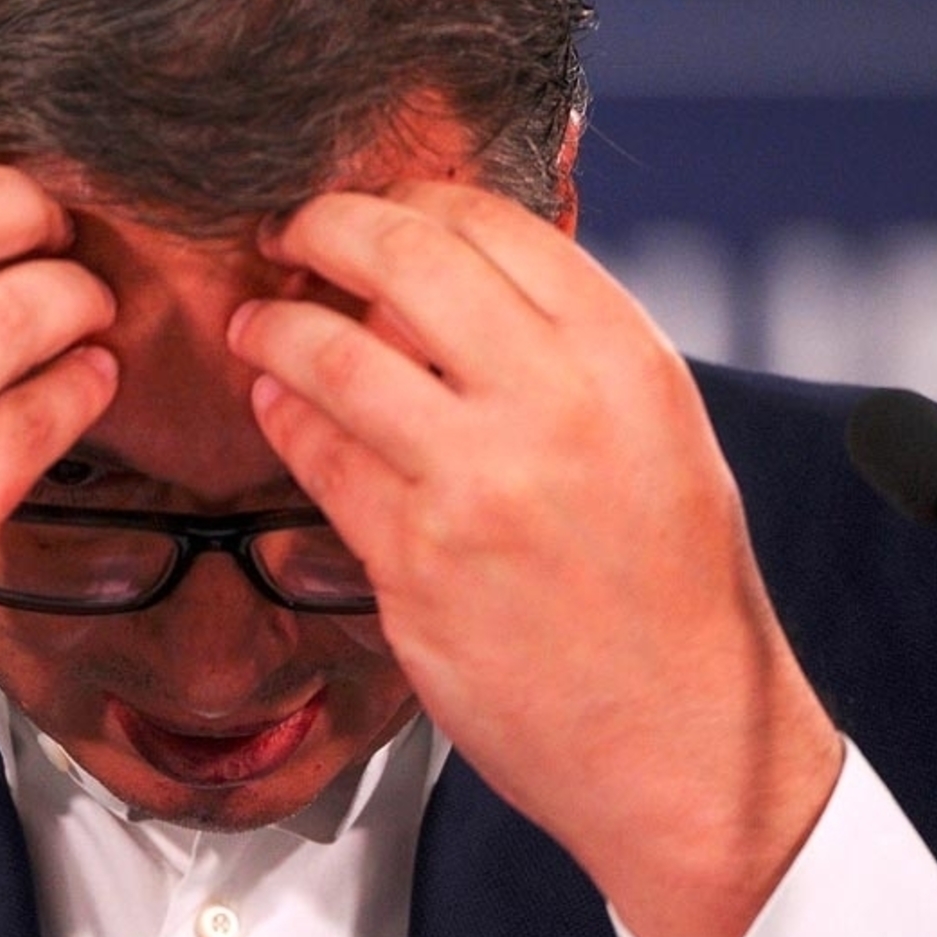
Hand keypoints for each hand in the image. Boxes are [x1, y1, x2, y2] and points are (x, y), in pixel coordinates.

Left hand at [226, 181, 841, 936]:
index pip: (490, 221)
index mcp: (623, 358)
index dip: (407, 200)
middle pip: (403, 256)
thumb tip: (437, 285)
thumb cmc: (671, 589)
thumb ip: (558, 349)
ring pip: (334, 354)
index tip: (370, 211)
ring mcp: (476, 481)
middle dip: (324, 225)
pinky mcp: (414, 559)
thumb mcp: (656, 433)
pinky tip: (275, 402)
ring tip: (256, 321)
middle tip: (292, 231)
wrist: (680, 736)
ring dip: (277, 324)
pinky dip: (283, 415)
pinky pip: (318, 456)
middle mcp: (554, 403)